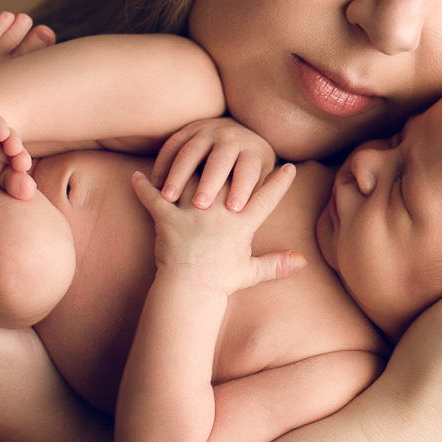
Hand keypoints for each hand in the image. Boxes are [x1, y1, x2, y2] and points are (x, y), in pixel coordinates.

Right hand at [0, 87, 36, 198]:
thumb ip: (10, 184)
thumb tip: (28, 194)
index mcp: (8, 154)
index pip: (20, 160)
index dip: (22, 165)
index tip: (24, 176)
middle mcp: (0, 138)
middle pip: (12, 141)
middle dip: (17, 149)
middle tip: (20, 161)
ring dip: (2, 129)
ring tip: (2, 135)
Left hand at [130, 162, 304, 293]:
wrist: (190, 292)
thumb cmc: (221, 282)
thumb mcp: (252, 272)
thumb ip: (277, 264)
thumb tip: (303, 261)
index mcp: (241, 224)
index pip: (265, 198)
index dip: (279, 182)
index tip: (288, 166)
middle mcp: (218, 212)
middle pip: (227, 177)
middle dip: (230, 163)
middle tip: (230, 149)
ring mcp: (191, 213)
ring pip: (191, 178)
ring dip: (187, 167)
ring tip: (186, 155)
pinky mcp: (167, 218)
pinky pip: (152, 197)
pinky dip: (143, 187)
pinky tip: (138, 176)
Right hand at [150, 117, 279, 210]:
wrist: (239, 131)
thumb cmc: (250, 168)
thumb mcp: (260, 177)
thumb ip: (258, 193)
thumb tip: (258, 219)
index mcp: (253, 151)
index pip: (249, 170)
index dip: (243, 188)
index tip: (234, 209)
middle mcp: (231, 137)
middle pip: (220, 160)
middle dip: (210, 182)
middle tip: (200, 206)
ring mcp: (208, 131)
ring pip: (191, 152)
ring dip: (179, 175)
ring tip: (169, 198)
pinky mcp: (189, 129)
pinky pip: (172, 145)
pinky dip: (163, 163)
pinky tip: (155, 184)